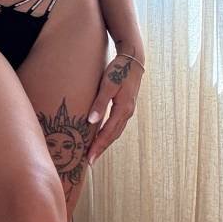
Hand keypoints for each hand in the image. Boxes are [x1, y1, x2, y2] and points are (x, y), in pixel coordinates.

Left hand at [86, 50, 143, 164]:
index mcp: (123, 109)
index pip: (108, 133)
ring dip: (105, 143)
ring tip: (94, 152)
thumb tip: (91, 122)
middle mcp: (127, 113)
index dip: (98, 146)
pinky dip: (109, 134)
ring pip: (115, 132)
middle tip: (89, 161)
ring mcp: (128, 111)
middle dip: (101, 149)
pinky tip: (101, 136)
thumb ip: (100, 103)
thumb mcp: (107, 85)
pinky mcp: (126, 107)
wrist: (133, 60)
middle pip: (112, 136)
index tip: (89, 159)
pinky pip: (116, 125)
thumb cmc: (118, 70)